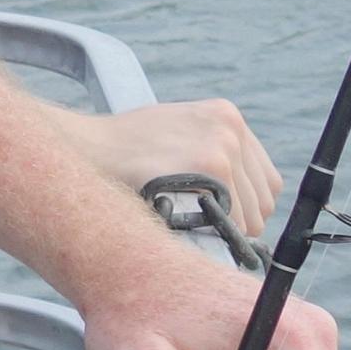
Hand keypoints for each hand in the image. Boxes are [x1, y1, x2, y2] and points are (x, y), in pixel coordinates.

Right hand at [55, 97, 277, 236]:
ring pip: (252, 216)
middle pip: (263, 199)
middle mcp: (231, 127)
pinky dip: (217, 233)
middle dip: (237, 220)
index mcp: (226, 115)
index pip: (264, 178)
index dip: (245, 205)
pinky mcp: (213, 165)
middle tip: (200, 227)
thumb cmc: (123, 150)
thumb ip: (210, 153)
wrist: (86, 149)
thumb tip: (237, 202)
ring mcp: (224, 144)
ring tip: (189, 225)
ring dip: (225, 230)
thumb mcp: (175, 132)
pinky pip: (235, 221)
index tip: (220, 217)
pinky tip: (187, 225)